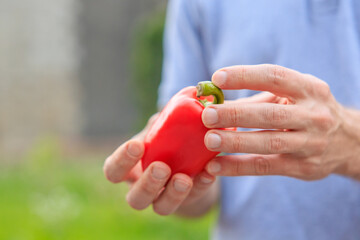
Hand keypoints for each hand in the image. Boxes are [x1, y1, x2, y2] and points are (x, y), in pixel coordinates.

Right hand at [103, 114, 217, 215]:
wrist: (185, 163)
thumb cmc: (164, 142)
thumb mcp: (160, 131)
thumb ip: (162, 121)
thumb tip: (174, 107)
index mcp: (128, 170)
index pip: (113, 171)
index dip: (122, 161)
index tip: (137, 145)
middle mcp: (142, 189)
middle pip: (135, 198)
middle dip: (147, 184)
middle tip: (161, 167)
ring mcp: (164, 199)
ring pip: (161, 208)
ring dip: (173, 195)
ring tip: (184, 179)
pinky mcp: (187, 202)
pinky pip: (193, 199)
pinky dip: (201, 185)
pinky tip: (209, 172)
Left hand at [202, 64, 359, 179]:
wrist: (347, 142)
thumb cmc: (306, 111)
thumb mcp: (290, 97)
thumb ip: (254, 100)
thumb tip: (212, 101)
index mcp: (309, 89)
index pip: (275, 77)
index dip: (245, 76)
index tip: (217, 78)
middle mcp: (314, 115)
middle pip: (271, 114)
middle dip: (237, 114)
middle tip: (208, 115)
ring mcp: (310, 143)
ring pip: (270, 142)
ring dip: (236, 141)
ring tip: (209, 140)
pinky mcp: (303, 168)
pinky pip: (266, 167)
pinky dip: (238, 167)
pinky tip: (215, 166)